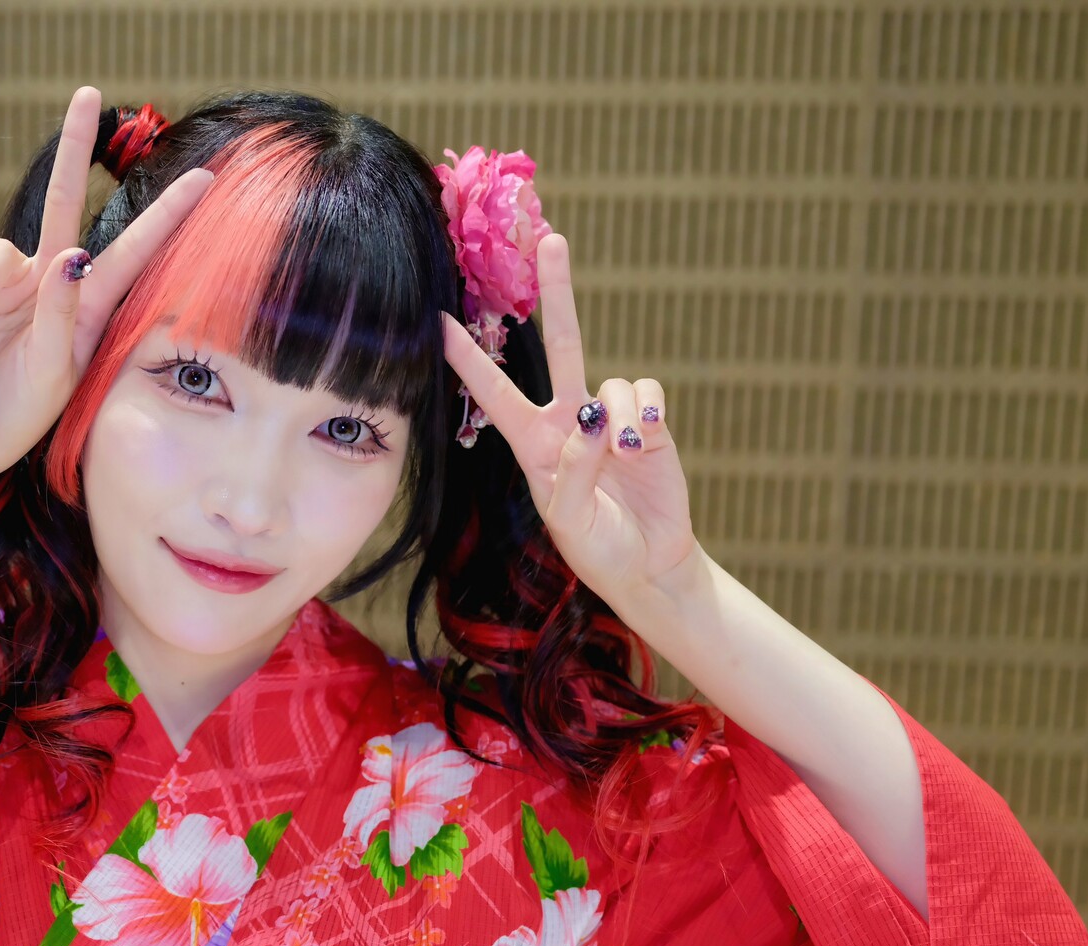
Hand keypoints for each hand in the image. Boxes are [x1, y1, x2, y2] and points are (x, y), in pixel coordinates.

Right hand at [0, 85, 214, 482]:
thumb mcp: (52, 367)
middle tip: (89, 93)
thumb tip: (69, 254)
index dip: (169, 213)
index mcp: (91, 303)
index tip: (206, 180)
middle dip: (75, 146)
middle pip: (67, 201)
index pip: (135, 248)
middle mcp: (55, 280)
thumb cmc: (25, 407)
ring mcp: (15, 280)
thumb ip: (59, 310)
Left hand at [439, 233, 702, 611]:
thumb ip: (574, 472)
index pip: (493, 392)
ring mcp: (609, 418)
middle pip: (558, 344)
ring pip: (612, 383)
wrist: (649, 565)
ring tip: (629, 456)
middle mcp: (567, 421)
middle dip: (555, 292)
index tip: (438, 320)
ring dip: (621, 419)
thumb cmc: (600, 549)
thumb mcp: (572, 521)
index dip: (467, 358)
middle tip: (550, 239)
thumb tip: (590, 419)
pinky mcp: (648, 422)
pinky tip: (648, 441)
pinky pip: (645, 394)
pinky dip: (647, 412)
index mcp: (532, 444)